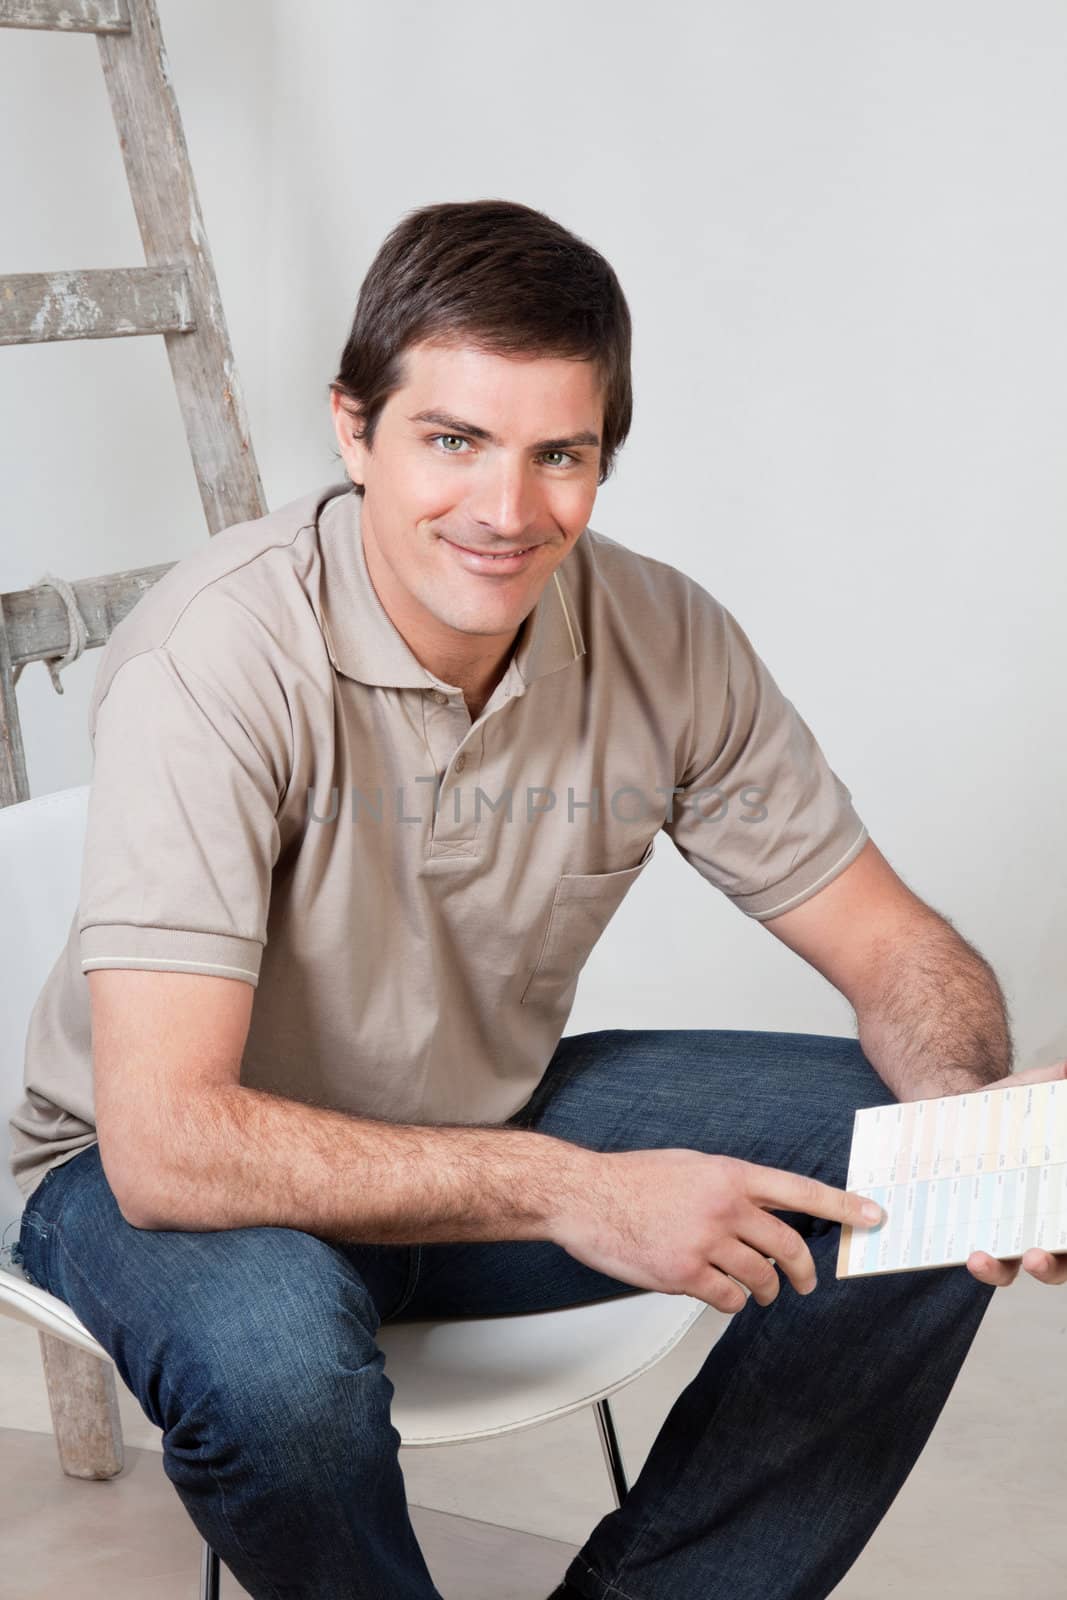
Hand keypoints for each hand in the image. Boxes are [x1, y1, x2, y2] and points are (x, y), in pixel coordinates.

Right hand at [552, 1148, 883, 1312]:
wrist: (585, 1196)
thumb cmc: (632, 1180)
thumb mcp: (691, 1166)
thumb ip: (729, 1186)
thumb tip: (761, 1210)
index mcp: (729, 1174)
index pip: (801, 1190)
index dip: (844, 1206)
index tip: (876, 1216)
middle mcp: (724, 1205)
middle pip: (788, 1246)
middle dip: (802, 1272)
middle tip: (804, 1283)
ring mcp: (705, 1241)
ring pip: (759, 1278)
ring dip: (761, 1290)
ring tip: (750, 1290)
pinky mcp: (684, 1274)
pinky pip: (726, 1299)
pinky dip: (726, 1301)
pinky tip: (711, 1291)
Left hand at [964, 1059, 1066, 1287]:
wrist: (952, 1110)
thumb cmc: (1005, 1108)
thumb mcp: (1033, 1092)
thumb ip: (1053, 1083)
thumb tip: (1066, 1069)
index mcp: (1060, 1201)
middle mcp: (1040, 1225)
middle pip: (1059, 1264)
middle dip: (1051, 1267)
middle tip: (1035, 1257)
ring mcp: (1002, 1233)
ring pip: (1010, 1270)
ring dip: (998, 1271)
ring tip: (980, 1257)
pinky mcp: (967, 1232)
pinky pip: (974, 1258)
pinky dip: (974, 1261)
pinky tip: (962, 1251)